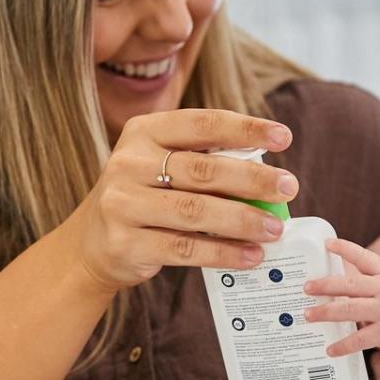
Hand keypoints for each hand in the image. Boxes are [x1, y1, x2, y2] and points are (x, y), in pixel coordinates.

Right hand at [74, 109, 298, 290]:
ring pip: (195, 212)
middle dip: (253, 179)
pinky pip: (184, 249)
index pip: (203, 123)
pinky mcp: (125, 244)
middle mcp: (129, 163)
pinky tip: (251, 255)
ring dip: (242, 220)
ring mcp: (123, 204)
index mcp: (144, 132)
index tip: (284, 137)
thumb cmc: (146, 196)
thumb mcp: (164, 165)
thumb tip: (270, 175)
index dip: (246, 128)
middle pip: (203, 169)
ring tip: (275, 229)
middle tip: (289, 187)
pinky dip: (223, 253)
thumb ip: (205, 162)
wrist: (89, 243)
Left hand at [303, 238, 379, 356]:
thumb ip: (371, 279)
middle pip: (351, 284)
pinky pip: (360, 339)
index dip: (346, 249)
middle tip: (306, 287)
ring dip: (326, 312)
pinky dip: (343, 345)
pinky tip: (330, 349)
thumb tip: (339, 279)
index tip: (328, 243)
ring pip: (351, 309)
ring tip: (308, 315)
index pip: (365, 257)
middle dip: (326, 285)